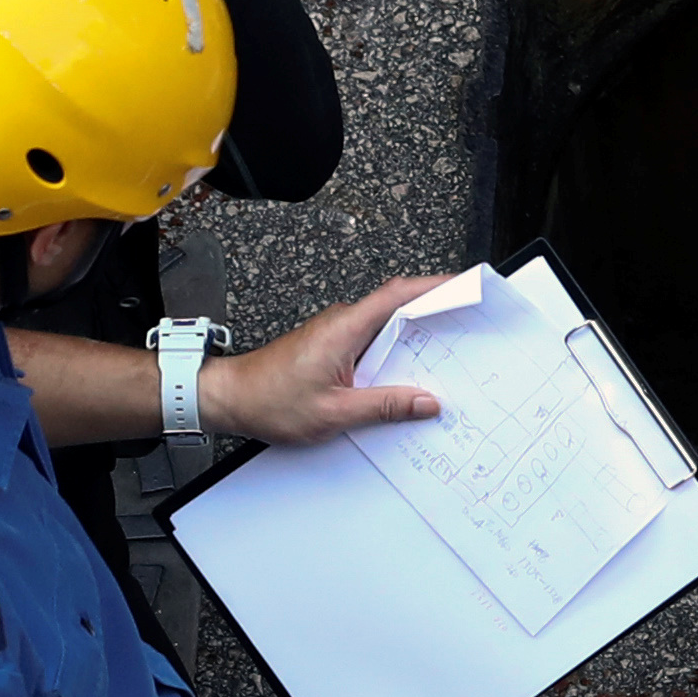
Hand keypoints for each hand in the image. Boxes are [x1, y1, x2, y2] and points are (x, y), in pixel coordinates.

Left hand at [196, 275, 459, 452]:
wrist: (229, 398)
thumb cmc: (271, 401)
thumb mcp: (334, 412)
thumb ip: (384, 406)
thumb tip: (426, 402)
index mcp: (345, 328)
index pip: (397, 295)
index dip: (434, 286)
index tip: (463, 283)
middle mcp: (342, 322)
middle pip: (398, 308)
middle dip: (434, 313)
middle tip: (468, 324)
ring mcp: (336, 333)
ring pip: (385, 328)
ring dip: (413, 338)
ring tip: (445, 356)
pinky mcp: (331, 346)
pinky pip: (371, 342)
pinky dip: (393, 353)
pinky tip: (405, 376)